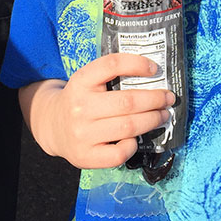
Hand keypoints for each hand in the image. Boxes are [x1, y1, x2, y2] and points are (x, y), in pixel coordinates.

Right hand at [32, 54, 174, 168]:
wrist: (51, 126)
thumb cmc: (80, 100)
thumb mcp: (88, 81)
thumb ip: (111, 75)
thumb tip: (152, 74)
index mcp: (81, 81)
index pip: (111, 64)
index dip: (136, 63)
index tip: (155, 68)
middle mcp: (80, 106)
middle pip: (128, 101)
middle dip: (155, 100)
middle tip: (169, 98)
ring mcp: (82, 133)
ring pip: (128, 126)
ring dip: (152, 120)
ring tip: (163, 116)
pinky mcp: (85, 156)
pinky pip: (119, 153)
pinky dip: (133, 144)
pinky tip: (137, 138)